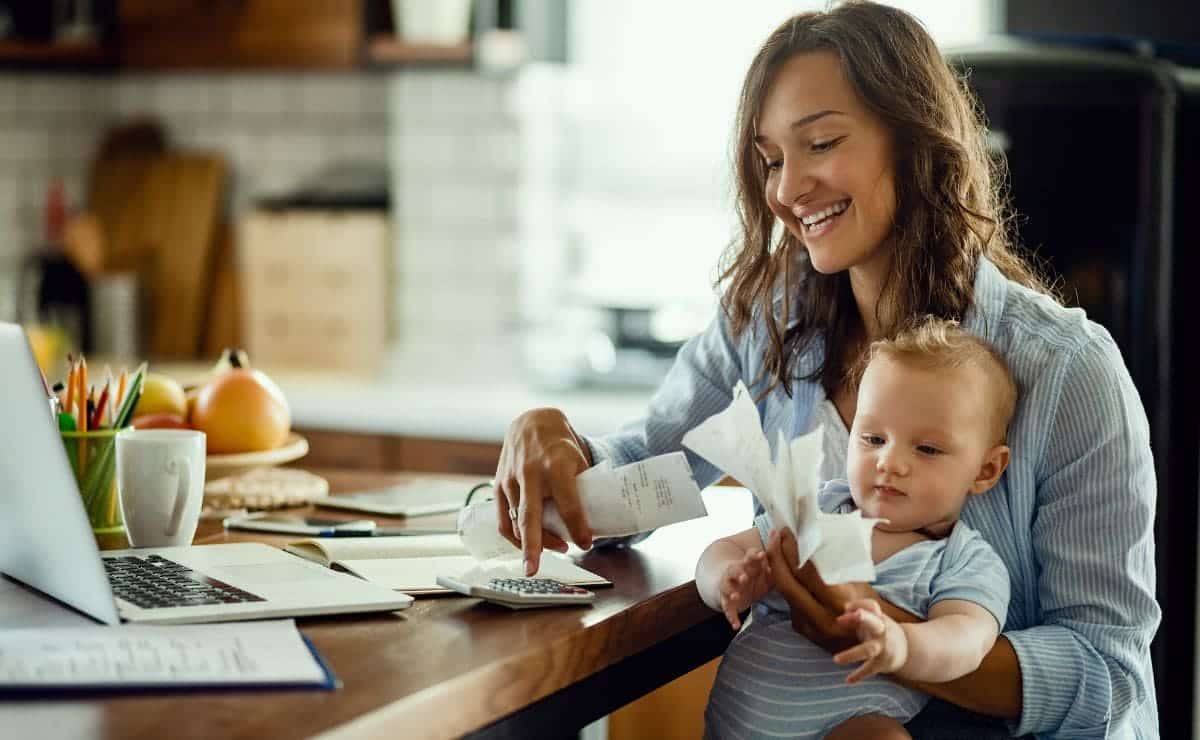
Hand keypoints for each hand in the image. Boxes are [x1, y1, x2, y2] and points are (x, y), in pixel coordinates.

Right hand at [495, 408, 593, 574]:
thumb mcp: (579, 460)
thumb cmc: (560, 446)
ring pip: (517, 522)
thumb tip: (592, 524)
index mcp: (555, 465)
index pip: (568, 502)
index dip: (578, 526)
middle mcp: (529, 473)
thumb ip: (583, 489)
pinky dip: (515, 537)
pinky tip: (527, 546)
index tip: (587, 542)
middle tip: (534, 570)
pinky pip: (503, 520)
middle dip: (533, 545)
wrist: (532, 423)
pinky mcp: (498, 485)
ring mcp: (510, 479)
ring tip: (553, 551)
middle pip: (531, 516)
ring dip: (533, 543)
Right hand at [718, 549, 770, 629]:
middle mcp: (736, 574)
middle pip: (734, 570)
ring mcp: (730, 587)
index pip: (749, 556)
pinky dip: (731, 616)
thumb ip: (772, 570)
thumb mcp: (764, 573)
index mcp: (747, 564)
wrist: (733, 585)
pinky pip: (727, 608)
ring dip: (730, 591)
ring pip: (726, 587)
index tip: (762, 555)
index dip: (754, 555)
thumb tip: (783, 567)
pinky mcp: (726, 601)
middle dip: (738, 573)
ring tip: (735, 596)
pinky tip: (736, 625)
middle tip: (744, 577)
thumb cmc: (753, 577)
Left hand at [764, 528, 857, 652]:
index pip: (806, 573)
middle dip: (776, 556)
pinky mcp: (802, 630)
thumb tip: (815, 538)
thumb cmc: (869, 602)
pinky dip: (784, 581)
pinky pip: (788, 601)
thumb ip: (838, 565)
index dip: (793, 549)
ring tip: (776, 545)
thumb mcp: (860, 582)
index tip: (788, 531)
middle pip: (787, 584)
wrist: (873, 639)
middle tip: (775, 533)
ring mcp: (810, 627)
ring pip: (784, 593)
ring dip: (776, 567)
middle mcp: (822, 618)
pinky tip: (783, 565)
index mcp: (839, 603)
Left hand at [833, 598, 906, 682]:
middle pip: (874, 623)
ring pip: (868, 650)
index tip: (846, 607)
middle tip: (856, 614)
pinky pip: (869, 669)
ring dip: (852, 654)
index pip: (871, 606)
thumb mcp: (873, 620)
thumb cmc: (881, 630)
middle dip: (864, 617)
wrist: (907, 649)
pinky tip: (848, 680)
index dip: (859, 604)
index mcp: (879, 618)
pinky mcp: (882, 663)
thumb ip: (856, 616)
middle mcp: (882, 631)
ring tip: (836, 660)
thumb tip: (841, 615)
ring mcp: (882, 648)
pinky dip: (859, 675)